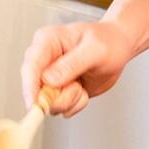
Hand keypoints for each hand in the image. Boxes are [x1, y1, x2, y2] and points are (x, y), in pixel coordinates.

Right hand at [21, 20, 137, 117]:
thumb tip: (49, 79)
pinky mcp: (58, 90)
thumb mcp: (95, 49)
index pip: (31, 65)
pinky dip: (76, 103)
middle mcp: (44, 59)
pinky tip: (83, 89)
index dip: (30, 87)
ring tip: (83, 84)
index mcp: (47, 40)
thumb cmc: (108, 41)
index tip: (34, 104)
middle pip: (36, 89)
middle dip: (59, 95)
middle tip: (78, 87)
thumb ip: (73, 63)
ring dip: (70, 99)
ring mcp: (49, 77)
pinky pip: (60, 108)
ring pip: (49, 102)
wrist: (118, 48)